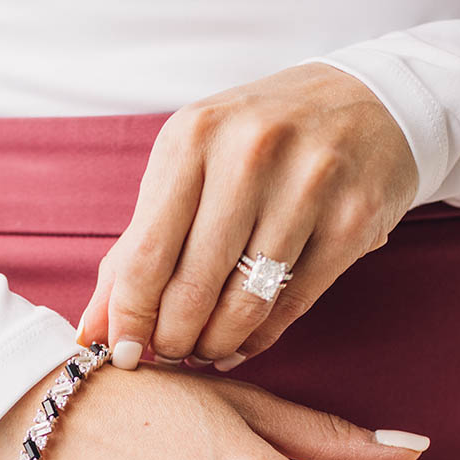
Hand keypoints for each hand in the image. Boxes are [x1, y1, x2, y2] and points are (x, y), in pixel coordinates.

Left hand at [76, 63, 417, 370]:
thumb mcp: (190, 171)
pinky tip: (245, 341)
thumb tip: (92, 330)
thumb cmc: (259, 144)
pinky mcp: (353, 219)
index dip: (130, 319)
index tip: (123, 355)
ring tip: (206, 350)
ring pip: (245, 303)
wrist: (367, 104)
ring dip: (217, 344)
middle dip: (174, 340)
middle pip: (193, 288)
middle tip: (171, 354)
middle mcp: (249, 154)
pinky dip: (261, 336)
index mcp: (192, 138)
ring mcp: (308, 185)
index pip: (144, 255)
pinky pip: (293, 304)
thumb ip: (137, 248)